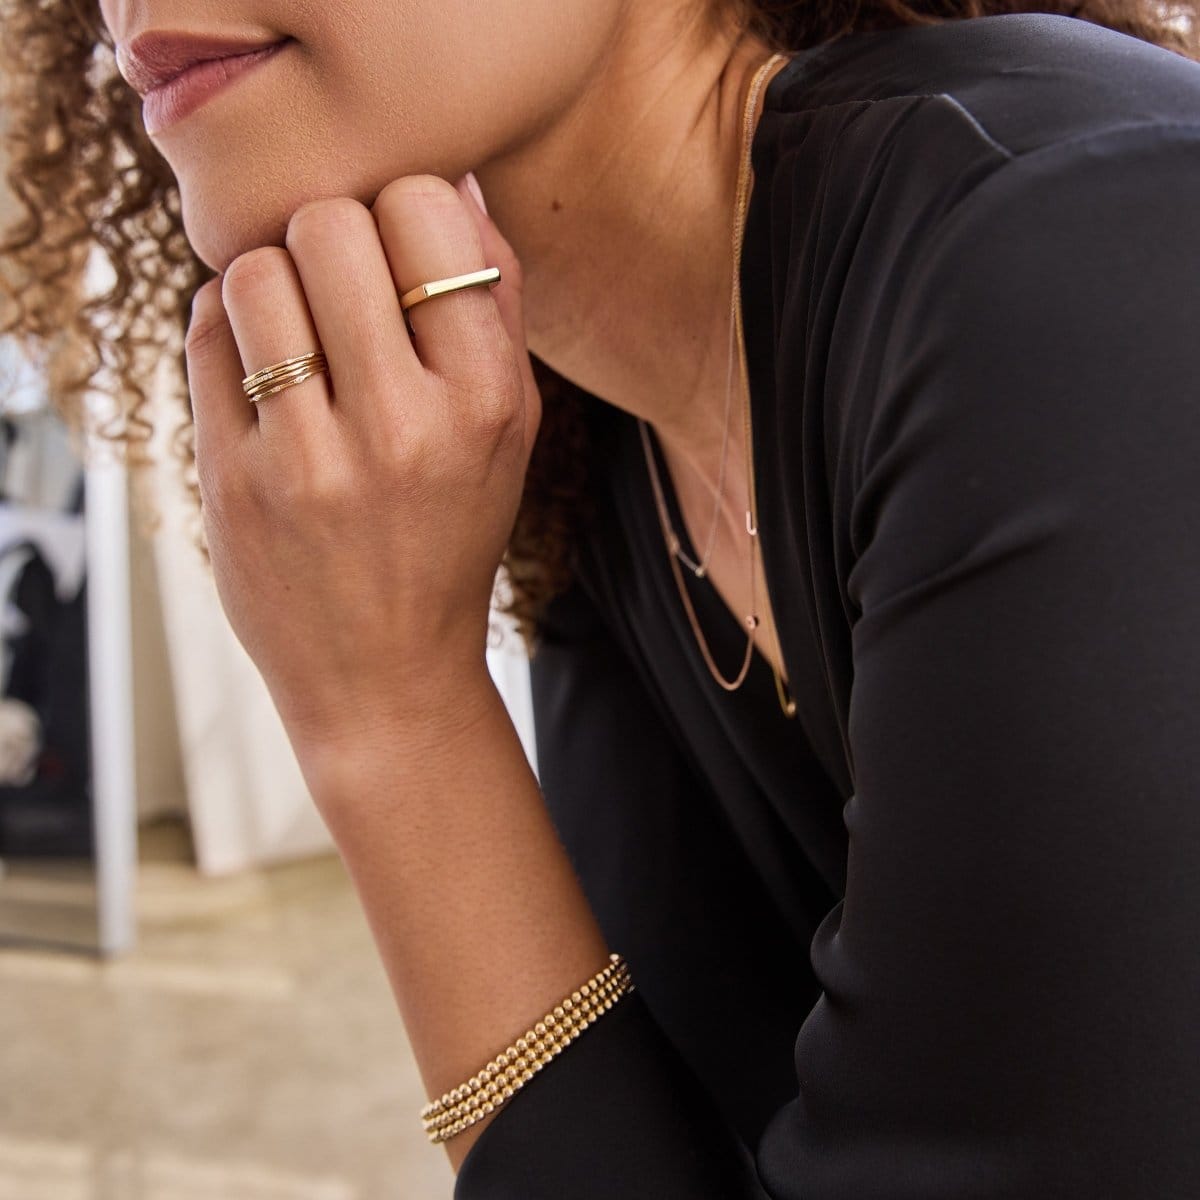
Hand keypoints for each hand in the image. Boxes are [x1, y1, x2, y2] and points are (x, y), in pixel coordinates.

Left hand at [183, 174, 540, 754]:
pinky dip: (226, 327)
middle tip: (339, 286)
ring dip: (270, 281)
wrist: (386, 671)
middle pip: (330, 224)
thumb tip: (449, 181)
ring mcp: (310, 457)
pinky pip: (205, 333)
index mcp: (486, 402)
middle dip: (328, 236)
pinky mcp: (234, 481)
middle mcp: (404, 426)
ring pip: (255, 271)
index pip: (426, 210)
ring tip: (296, 329)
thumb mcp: (510, 431)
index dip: (403, 211)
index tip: (398, 255)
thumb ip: (494, 307)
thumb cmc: (451, 535)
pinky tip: (259, 366)